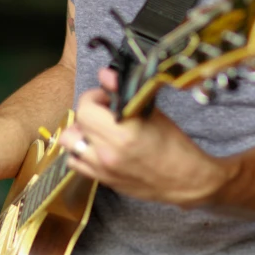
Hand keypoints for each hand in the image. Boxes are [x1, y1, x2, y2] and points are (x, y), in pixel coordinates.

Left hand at [58, 68, 228, 207]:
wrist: (185, 179)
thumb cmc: (173, 143)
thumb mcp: (151, 111)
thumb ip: (123, 92)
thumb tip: (104, 74)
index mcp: (122, 132)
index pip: (86, 107)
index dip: (95, 96)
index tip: (108, 96)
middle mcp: (107, 152)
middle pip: (77, 123)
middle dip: (88, 111)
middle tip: (104, 110)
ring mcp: (102, 169)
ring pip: (70, 144)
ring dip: (81, 132)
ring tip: (98, 129)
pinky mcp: (103, 181)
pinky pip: (75, 163)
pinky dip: (80, 151)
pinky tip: (96, 146)